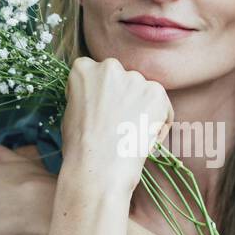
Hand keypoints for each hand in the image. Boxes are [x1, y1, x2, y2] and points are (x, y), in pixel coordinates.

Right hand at [61, 56, 172, 197]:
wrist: (98, 167)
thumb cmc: (80, 148)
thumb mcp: (71, 112)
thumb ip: (88, 95)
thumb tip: (102, 99)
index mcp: (83, 69)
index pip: (97, 75)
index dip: (102, 97)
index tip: (102, 114)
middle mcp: (110, 67)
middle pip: (123, 81)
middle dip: (124, 100)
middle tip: (120, 127)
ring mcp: (135, 78)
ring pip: (143, 93)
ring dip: (142, 110)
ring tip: (132, 137)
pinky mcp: (156, 93)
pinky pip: (163, 106)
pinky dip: (159, 123)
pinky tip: (146, 140)